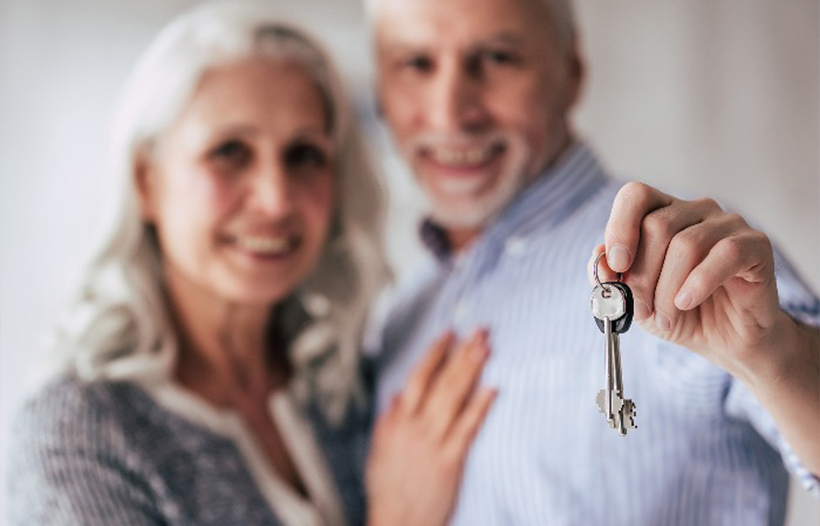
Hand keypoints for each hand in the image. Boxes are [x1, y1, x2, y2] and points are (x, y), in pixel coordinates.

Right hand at [366, 330, 496, 525]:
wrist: (397, 523)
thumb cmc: (389, 489)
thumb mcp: (380, 450)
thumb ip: (389, 419)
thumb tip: (396, 395)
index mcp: (395, 421)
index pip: (417, 376)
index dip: (435, 353)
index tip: (450, 333)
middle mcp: (413, 427)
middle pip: (440, 381)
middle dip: (461, 353)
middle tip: (479, 330)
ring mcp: (432, 442)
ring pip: (454, 397)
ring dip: (471, 370)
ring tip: (486, 347)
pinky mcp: (450, 460)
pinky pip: (468, 428)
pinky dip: (480, 406)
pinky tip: (493, 388)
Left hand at [589, 182, 787, 379]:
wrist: (726, 342)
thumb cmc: (680, 314)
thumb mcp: (635, 301)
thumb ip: (612, 277)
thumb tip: (600, 257)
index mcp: (662, 214)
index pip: (635, 196)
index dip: (620, 226)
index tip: (617, 264)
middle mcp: (695, 211)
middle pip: (657, 226)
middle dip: (642, 275)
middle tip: (643, 309)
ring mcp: (727, 224)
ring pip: (686, 244)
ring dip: (668, 289)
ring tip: (667, 316)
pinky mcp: (755, 245)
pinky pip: (724, 254)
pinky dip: (698, 283)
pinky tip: (687, 302)